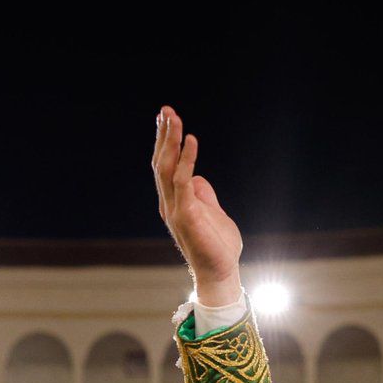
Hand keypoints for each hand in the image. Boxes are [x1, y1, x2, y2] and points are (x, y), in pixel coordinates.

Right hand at [152, 105, 244, 304]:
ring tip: (173, 118)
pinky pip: (183, 180)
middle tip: (165, 109)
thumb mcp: (212, 213)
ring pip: (166, 167)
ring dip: (169, 141)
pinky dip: (186, 158)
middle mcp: (169, 203)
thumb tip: (197, 177)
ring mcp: (176, 208)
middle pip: (161, 162)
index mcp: (174, 202)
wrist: (221, 273)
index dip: (164, 142)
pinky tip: (191, 140)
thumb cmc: (218, 247)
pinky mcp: (187, 213)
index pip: (164, 166)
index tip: (166, 118)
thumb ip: (203, 194)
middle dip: (163, 135)